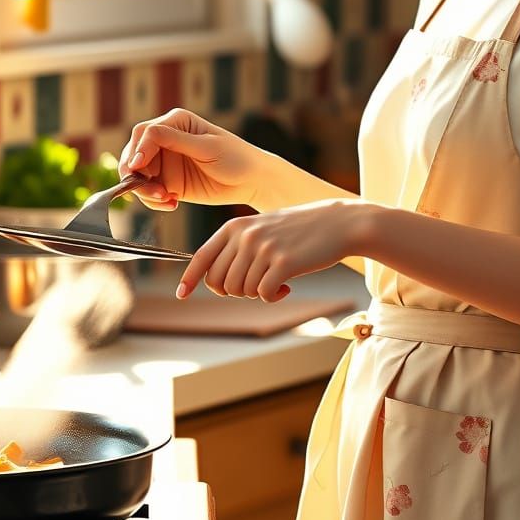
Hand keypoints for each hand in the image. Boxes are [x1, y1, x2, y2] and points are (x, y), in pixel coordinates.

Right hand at [118, 108, 260, 211]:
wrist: (252, 180)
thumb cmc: (236, 157)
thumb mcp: (208, 147)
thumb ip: (176, 140)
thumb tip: (147, 133)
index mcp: (176, 122)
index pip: (146, 133)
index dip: (139, 150)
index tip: (137, 167)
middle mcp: (166, 140)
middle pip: (134, 154)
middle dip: (136, 175)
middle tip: (153, 191)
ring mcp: (166, 163)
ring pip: (138, 176)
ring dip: (145, 191)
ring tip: (166, 199)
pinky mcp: (168, 182)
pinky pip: (150, 192)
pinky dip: (154, 201)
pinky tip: (172, 203)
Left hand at [176, 199, 372, 301]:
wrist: (338, 223)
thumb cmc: (301, 229)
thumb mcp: (263, 228)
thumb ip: (239, 247)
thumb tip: (216, 279)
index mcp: (236, 226)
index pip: (202, 256)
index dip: (190, 278)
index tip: (182, 294)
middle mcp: (245, 236)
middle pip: (221, 282)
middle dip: (236, 291)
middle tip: (258, 285)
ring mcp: (263, 248)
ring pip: (242, 290)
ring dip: (258, 293)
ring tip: (277, 281)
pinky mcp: (283, 262)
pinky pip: (264, 294)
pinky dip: (273, 297)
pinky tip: (287, 288)